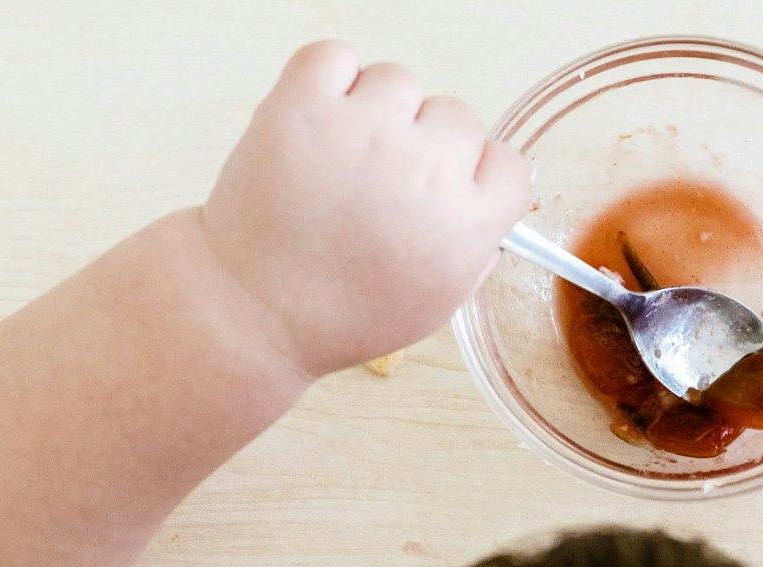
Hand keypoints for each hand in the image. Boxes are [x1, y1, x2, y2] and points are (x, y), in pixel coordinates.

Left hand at [199, 41, 531, 374]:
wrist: (254, 312)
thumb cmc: (341, 314)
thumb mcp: (435, 305)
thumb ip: (474, 249)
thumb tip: (488, 202)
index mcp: (466, 225)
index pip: (508, 164)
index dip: (476, 175)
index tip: (448, 188)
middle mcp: (424, 170)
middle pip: (457, 116)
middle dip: (425, 143)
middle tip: (383, 181)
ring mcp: (364, 131)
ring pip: (399, 81)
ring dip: (377, 108)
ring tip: (342, 156)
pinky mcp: (304, 105)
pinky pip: (337, 56)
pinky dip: (329, 79)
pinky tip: (319, 122)